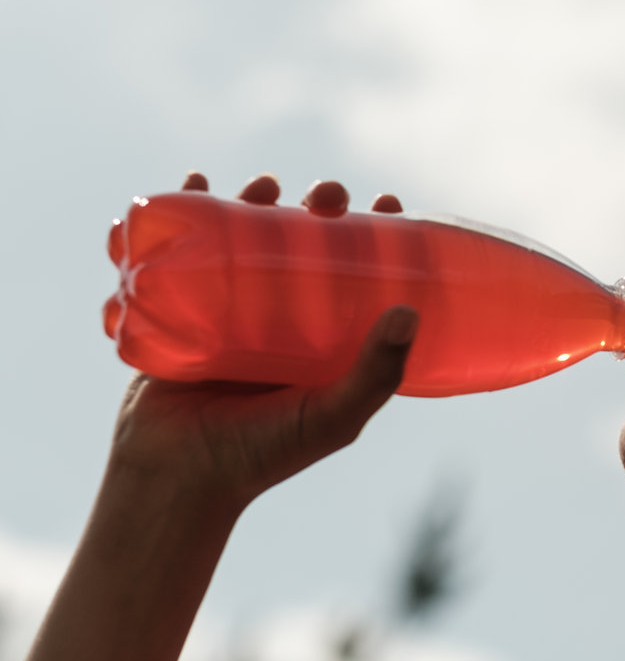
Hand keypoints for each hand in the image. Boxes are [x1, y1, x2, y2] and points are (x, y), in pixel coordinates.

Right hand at [108, 173, 416, 513]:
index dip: (378, 233)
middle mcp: (285, 318)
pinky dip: (188, 209)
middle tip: (329, 194)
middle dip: (321, 206)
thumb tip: (411, 309)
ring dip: (258, 199)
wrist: (178, 477)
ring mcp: (232, 310)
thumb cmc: (264, 454)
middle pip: (308, 242)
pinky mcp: (182, 308)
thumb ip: (376, 373)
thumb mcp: (334, 415)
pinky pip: (185, 250)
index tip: (390, 203)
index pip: (361, 271)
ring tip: (266, 184)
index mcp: (328, 338)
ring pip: (250, 238)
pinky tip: (195, 183)